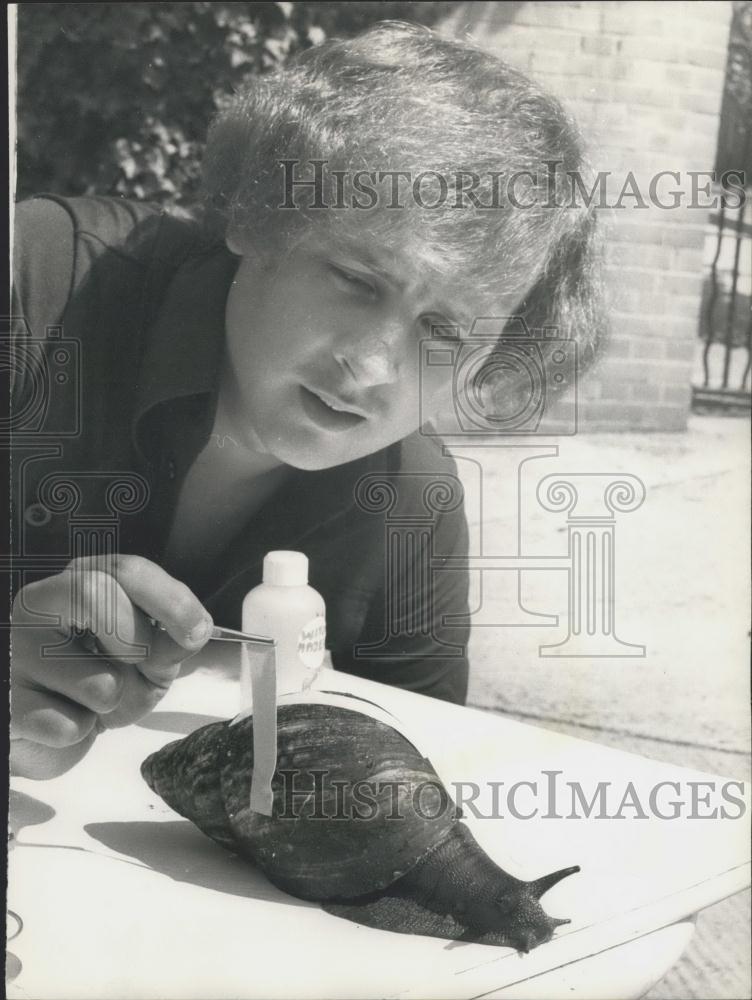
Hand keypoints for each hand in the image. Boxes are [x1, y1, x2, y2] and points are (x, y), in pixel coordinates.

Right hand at [10, 555, 213, 778]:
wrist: (52, 732)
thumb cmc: (102, 682)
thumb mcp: (149, 656)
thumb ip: (170, 639)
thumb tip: (193, 630)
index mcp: (77, 583)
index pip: (125, 569)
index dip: (169, 598)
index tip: (197, 630)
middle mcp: (36, 607)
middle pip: (95, 594)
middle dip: (138, 643)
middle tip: (137, 667)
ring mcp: (15, 654)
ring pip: (96, 679)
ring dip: (114, 702)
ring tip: (93, 701)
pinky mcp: (7, 704)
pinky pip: (70, 724)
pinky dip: (83, 731)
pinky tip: (64, 719)